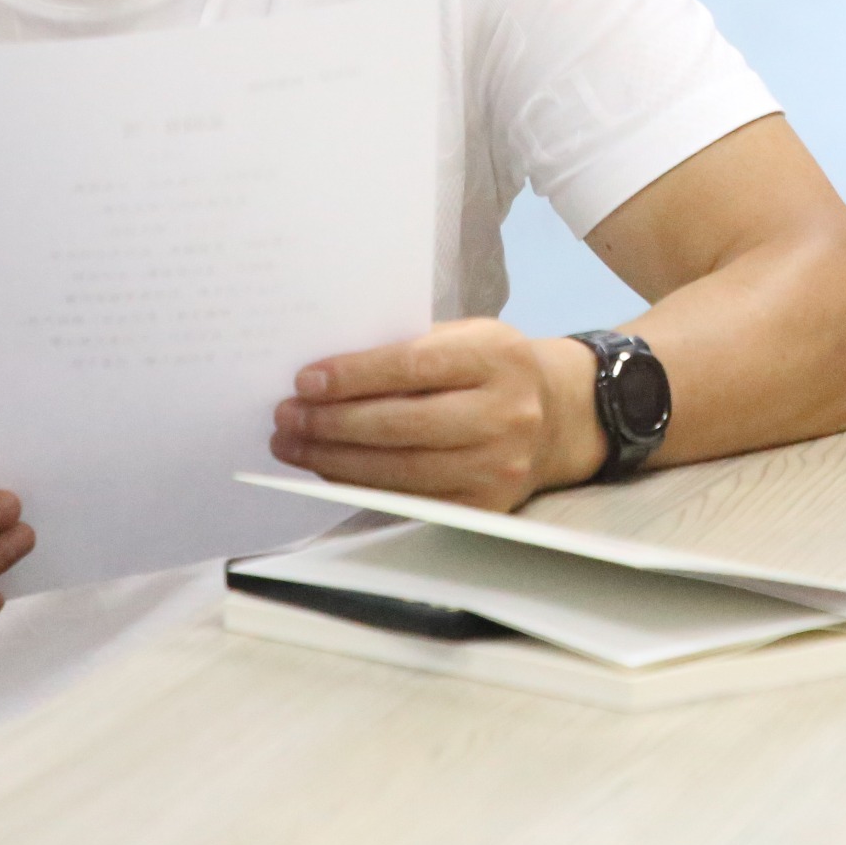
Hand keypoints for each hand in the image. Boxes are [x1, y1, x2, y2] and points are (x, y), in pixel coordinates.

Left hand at [269, 318, 599, 511]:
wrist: (559, 417)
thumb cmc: (494, 369)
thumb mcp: (468, 339)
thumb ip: (411, 350)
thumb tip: (326, 376)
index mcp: (498, 357)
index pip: (413, 366)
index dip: (354, 376)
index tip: (305, 380)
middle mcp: (505, 414)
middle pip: (402, 424)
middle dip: (333, 422)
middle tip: (285, 416)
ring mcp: (498, 466)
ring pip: (401, 469)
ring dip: (335, 459)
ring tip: (293, 445)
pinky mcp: (485, 505)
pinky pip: (410, 498)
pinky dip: (362, 484)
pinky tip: (330, 469)